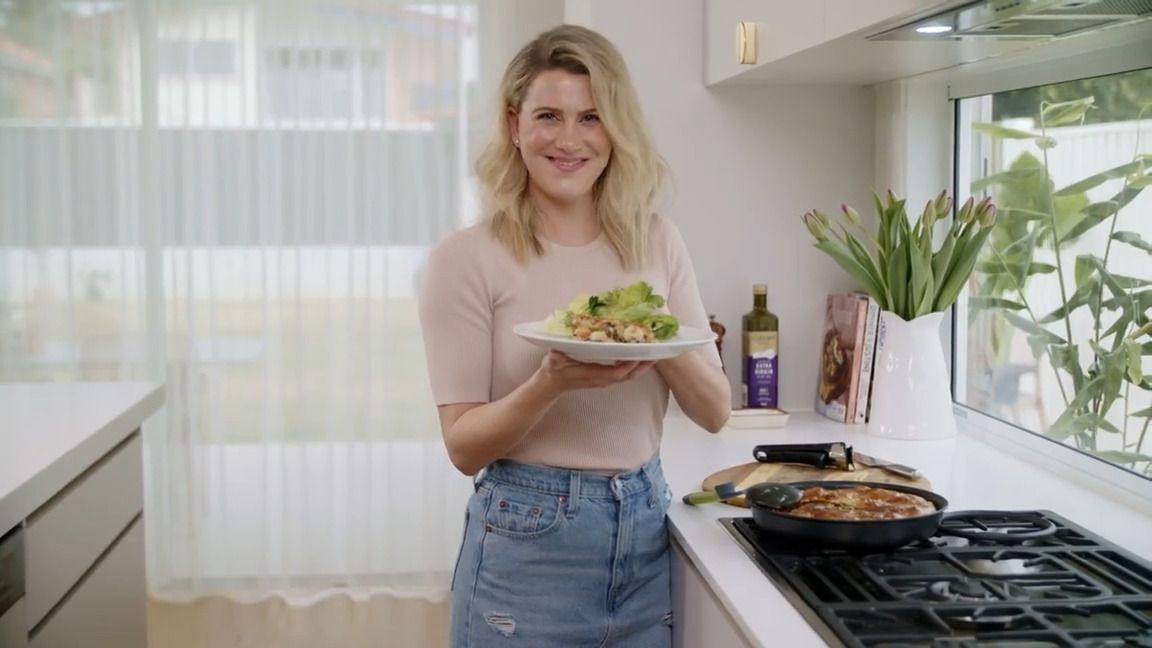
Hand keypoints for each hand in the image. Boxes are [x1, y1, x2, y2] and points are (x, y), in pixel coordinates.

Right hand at [535, 351, 654, 394]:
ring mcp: (605, 379)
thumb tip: (555, 354)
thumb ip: (555, 359)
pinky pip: (624, 372)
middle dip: (643, 365)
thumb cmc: (553, 371)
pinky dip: (634, 364)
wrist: (551, 384)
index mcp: (593, 375)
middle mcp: (603, 379)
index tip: (639, 355)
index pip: (616, 373)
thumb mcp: (552, 363)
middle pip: (629, 375)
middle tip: (657, 352)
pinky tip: (640, 354)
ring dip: (642, 365)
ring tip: (654, 351)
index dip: (628, 366)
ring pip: (629, 374)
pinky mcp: (605, 377)